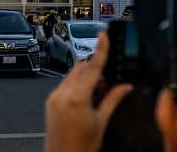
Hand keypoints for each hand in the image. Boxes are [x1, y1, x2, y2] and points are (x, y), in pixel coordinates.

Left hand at [44, 33, 133, 151]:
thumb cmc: (80, 148)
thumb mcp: (101, 122)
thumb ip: (113, 100)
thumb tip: (125, 86)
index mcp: (77, 98)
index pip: (92, 67)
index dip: (100, 49)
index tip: (103, 36)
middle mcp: (62, 95)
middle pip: (81, 68)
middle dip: (95, 69)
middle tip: (110, 81)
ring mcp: (54, 98)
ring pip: (73, 75)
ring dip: (87, 78)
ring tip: (99, 94)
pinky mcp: (50, 102)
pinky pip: (66, 85)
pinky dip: (78, 86)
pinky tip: (87, 98)